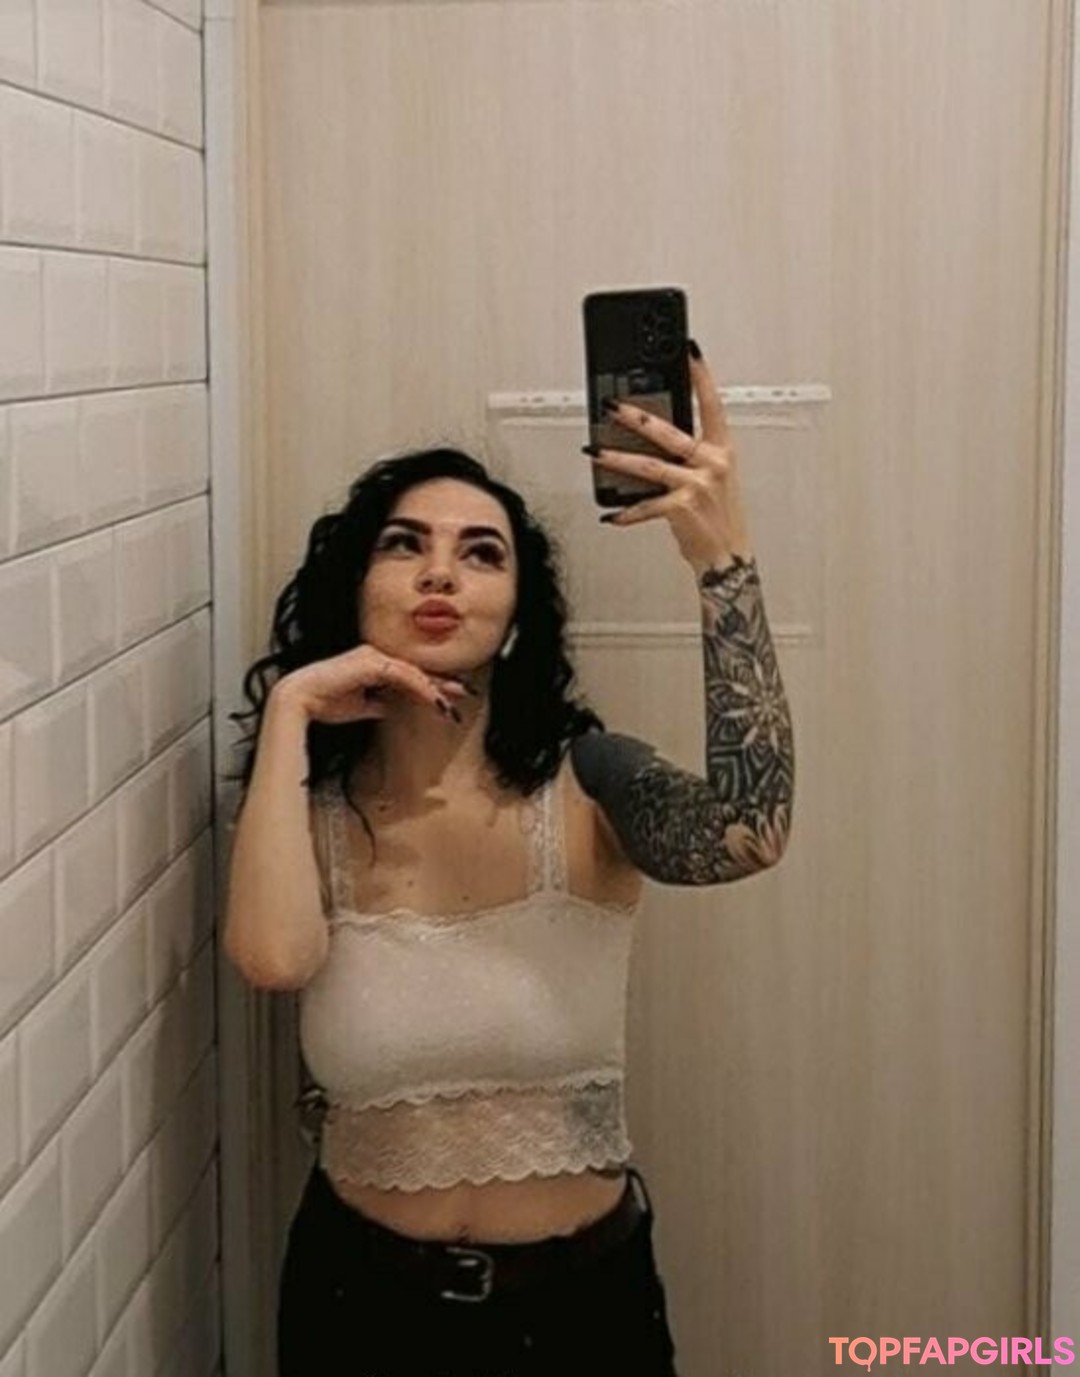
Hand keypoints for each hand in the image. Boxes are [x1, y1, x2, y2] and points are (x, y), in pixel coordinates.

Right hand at [273, 646, 472, 725]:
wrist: (299, 701)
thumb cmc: (324, 703)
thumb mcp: (361, 707)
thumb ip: (379, 704)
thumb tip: (393, 709)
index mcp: (374, 664)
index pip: (409, 675)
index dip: (431, 687)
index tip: (450, 698)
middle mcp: (376, 656)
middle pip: (416, 670)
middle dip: (442, 683)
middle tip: (465, 693)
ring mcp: (373, 656)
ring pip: (412, 673)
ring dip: (434, 689)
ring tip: (450, 704)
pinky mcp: (370, 662)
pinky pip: (403, 676)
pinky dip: (420, 688)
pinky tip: (433, 699)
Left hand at [586, 343, 751, 575]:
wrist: (728, 556)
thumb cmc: (718, 517)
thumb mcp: (713, 479)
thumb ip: (690, 456)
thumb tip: (651, 440)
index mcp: (722, 451)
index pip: (712, 405)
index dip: (702, 376)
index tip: (690, 351)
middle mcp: (713, 464)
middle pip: (668, 431)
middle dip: (635, 417)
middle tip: (611, 405)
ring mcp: (698, 485)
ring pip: (649, 465)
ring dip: (616, 459)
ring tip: (594, 452)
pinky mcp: (683, 508)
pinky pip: (646, 505)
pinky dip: (626, 511)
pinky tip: (612, 513)